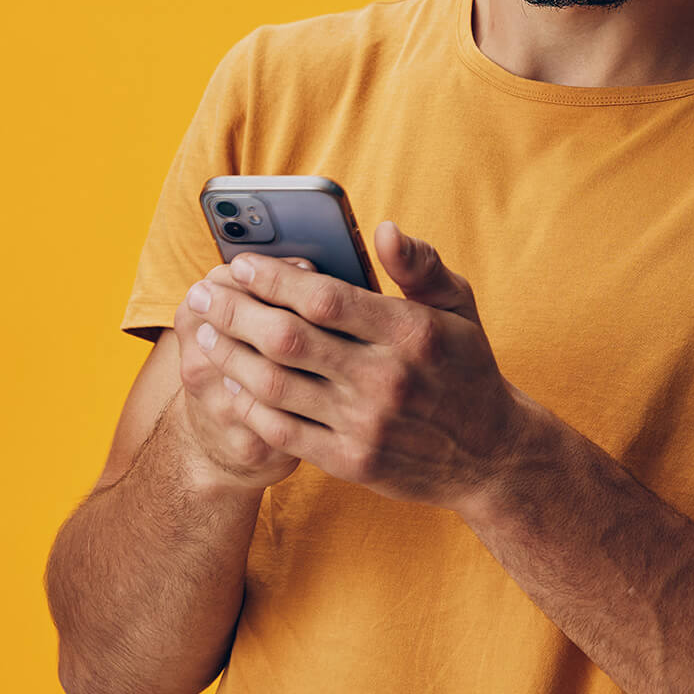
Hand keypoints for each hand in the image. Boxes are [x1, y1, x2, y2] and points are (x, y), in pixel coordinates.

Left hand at [180, 223, 526, 512]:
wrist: (492, 454)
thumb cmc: (468, 366)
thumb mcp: (458, 305)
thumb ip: (420, 265)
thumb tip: (383, 230)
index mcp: (411, 331)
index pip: (325, 298)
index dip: (274, 279)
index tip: (240, 264)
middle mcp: (387, 378)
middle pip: (288, 340)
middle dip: (235, 312)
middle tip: (202, 295)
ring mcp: (366, 425)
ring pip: (275, 386)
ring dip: (229, 356)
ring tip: (201, 333)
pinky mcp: (352, 462)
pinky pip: (283, 432)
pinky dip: (247, 406)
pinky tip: (227, 382)